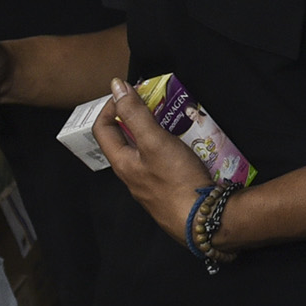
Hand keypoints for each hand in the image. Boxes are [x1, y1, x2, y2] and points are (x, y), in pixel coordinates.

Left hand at [94, 72, 209, 232]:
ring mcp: (150, 185)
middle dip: (138, 117)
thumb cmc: (176, 180)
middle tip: (156, 104)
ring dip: (156, 132)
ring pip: (146, 151)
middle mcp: (132, 175)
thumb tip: (116, 86)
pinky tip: (188, 146)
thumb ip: (135, 114)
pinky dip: (170, 148)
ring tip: (175, 121)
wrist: (202, 219)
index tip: (130, 92)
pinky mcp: (168, 191)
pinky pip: (163, 163)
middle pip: (126, 140)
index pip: (103, 129)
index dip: (111, 106)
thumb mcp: (154, 141)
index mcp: (122, 163)